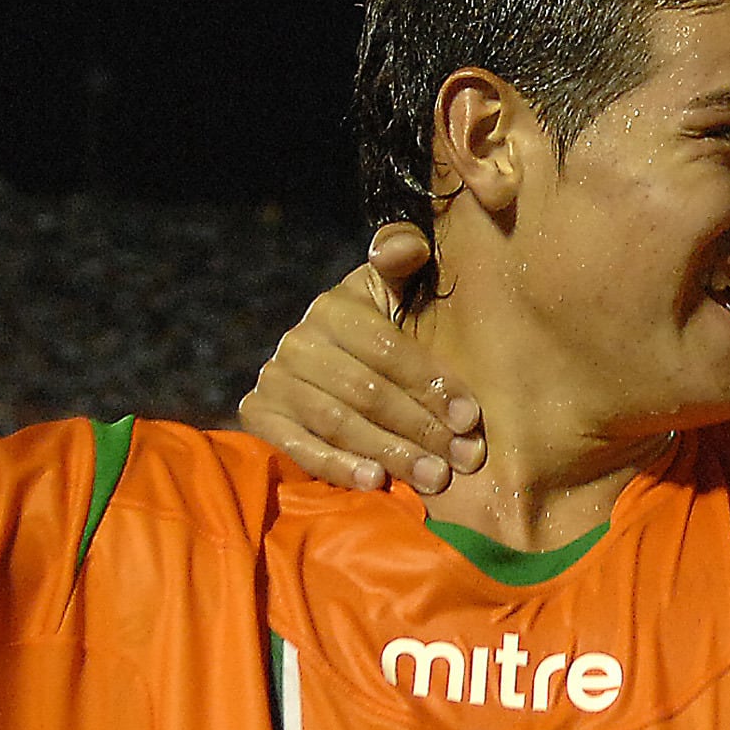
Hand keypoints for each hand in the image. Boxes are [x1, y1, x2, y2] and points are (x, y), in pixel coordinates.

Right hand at [236, 223, 483, 491]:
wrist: (323, 369)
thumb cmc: (379, 334)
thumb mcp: (393, 293)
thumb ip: (403, 262)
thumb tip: (406, 247)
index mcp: (336, 307)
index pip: (388, 350)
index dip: (432, 384)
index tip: (471, 419)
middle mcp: (299, 340)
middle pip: (367, 392)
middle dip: (421, 429)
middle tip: (461, 460)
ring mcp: (275, 380)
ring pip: (338, 422)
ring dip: (390, 453)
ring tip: (432, 477)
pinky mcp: (258, 415)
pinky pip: (297, 446)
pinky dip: (335, 466)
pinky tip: (373, 482)